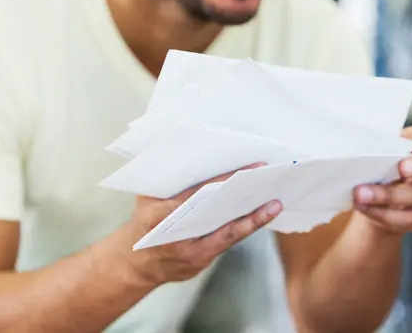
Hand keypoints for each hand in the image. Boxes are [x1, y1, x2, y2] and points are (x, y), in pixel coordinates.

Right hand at [126, 163, 282, 284]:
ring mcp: (190, 253)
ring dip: (253, 219)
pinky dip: (245, 229)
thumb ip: (167, 177)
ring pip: (228, 234)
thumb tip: (191, 149)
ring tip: (275, 204)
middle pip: (218, 216)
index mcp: (160, 215)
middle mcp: (177, 237)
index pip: (198, 194)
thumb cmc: (145, 219)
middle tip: (268, 184)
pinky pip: (227, 243)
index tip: (248, 169)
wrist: (136, 262)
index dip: (225, 181)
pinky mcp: (201, 262)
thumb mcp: (147, 195)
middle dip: (245, 200)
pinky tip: (261, 217)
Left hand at [352, 123, 411, 233]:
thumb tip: (361, 146)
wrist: (368, 201)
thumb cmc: (370, 168)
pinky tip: (365, 208)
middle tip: (402, 169)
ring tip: (361, 194)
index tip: (398, 142)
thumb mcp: (371, 155)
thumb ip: (375, 149)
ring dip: (388, 195)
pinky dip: (386, 214)